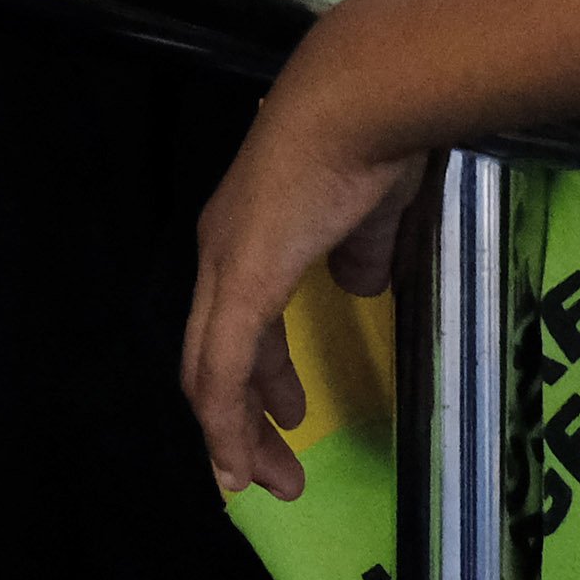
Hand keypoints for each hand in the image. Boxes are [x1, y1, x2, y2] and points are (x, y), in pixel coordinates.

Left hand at [184, 63, 421, 504]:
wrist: (358, 99)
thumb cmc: (370, 141)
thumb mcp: (369, 211)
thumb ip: (360, 250)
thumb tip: (360, 283)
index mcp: (246, 234)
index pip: (232, 322)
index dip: (254, 377)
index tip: (283, 421)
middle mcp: (220, 252)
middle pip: (211, 357)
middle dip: (241, 420)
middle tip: (273, 470)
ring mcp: (224, 267)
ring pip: (210, 374)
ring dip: (238, 434)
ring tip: (272, 479)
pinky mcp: (240, 284)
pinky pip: (223, 372)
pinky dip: (228, 426)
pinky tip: (241, 464)